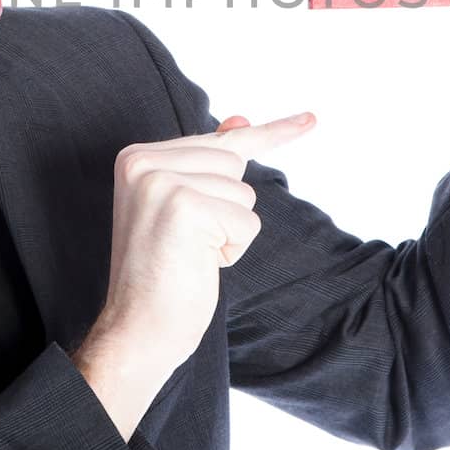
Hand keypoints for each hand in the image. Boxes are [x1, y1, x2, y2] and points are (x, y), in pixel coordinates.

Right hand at [90, 109, 316, 377]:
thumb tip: (241, 120)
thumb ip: (209, 164)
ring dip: (229, 231)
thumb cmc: (163, 273)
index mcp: (137, 157)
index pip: (217, 140)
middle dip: (227, 207)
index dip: (269, 134)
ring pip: (243, 193)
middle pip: (233, 162)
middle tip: (188, 242)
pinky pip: (246, 221)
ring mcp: (161, 181)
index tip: (312, 120)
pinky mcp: (184, 207)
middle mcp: (143, 161)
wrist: (138, 330)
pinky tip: (198, 264)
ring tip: (190, 254)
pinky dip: (232, 249)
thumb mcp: (185, 209)